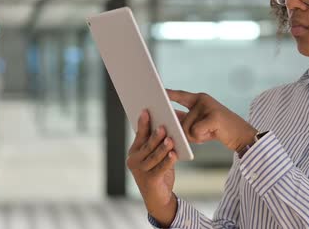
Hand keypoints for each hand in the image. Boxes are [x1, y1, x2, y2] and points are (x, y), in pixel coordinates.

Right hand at [126, 110, 177, 226]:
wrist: (158, 198)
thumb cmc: (157, 171)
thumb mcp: (154, 156)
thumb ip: (155, 143)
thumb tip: (163, 124)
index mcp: (134, 151)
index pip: (139, 135)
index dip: (143, 123)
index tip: (147, 111)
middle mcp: (134, 161)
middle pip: (147, 145)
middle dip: (155, 135)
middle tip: (164, 125)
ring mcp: (140, 171)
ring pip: (154, 156)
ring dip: (163, 147)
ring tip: (171, 139)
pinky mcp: (150, 181)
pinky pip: (161, 168)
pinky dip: (168, 161)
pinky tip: (174, 154)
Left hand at [167, 89, 257, 151]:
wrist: (240, 135)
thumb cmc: (216, 130)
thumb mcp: (197, 124)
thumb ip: (184, 120)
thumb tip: (168, 122)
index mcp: (198, 99)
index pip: (179, 95)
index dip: (168, 93)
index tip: (157, 90)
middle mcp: (202, 100)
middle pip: (180, 120)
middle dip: (186, 131)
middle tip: (198, 130)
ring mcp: (209, 107)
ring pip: (187, 128)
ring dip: (195, 136)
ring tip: (209, 132)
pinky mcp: (214, 117)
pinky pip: (196, 132)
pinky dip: (202, 137)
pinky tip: (212, 133)